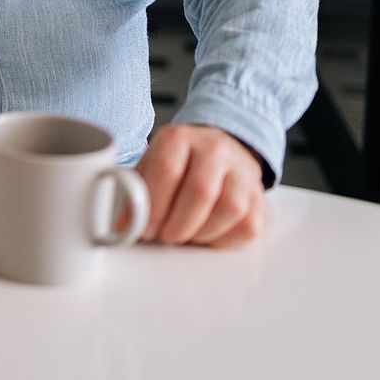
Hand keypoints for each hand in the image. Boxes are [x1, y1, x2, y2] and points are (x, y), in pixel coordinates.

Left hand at [134, 123, 264, 247]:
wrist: (217, 152)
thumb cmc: (177, 165)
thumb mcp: (151, 166)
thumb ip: (135, 192)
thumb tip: (121, 228)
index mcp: (179, 138)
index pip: (167, 171)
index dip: (154, 206)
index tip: (144, 229)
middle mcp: (214, 148)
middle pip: (200, 192)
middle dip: (178, 225)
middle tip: (165, 237)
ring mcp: (241, 171)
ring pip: (229, 209)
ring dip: (201, 234)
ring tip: (185, 235)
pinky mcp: (258, 196)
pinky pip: (247, 226)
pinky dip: (224, 241)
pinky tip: (207, 236)